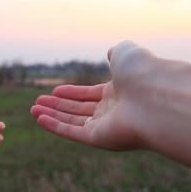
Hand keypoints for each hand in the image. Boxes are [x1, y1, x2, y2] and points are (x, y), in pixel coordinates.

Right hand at [31, 41, 155, 150]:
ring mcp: (106, 126)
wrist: (158, 96)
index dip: (72, 93)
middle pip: (80, 110)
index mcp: (120, 92)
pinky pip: (73, 132)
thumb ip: (116, 52)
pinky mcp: (100, 139)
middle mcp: (113, 111)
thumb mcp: (126, 54)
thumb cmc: (144, 73)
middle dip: (58, 106)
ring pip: (74, 122)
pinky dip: (55, 126)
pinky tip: (39, 119)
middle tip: (37, 102)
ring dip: (52, 115)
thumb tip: (111, 53)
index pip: (91, 95)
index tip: (54, 91)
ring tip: (33, 109)